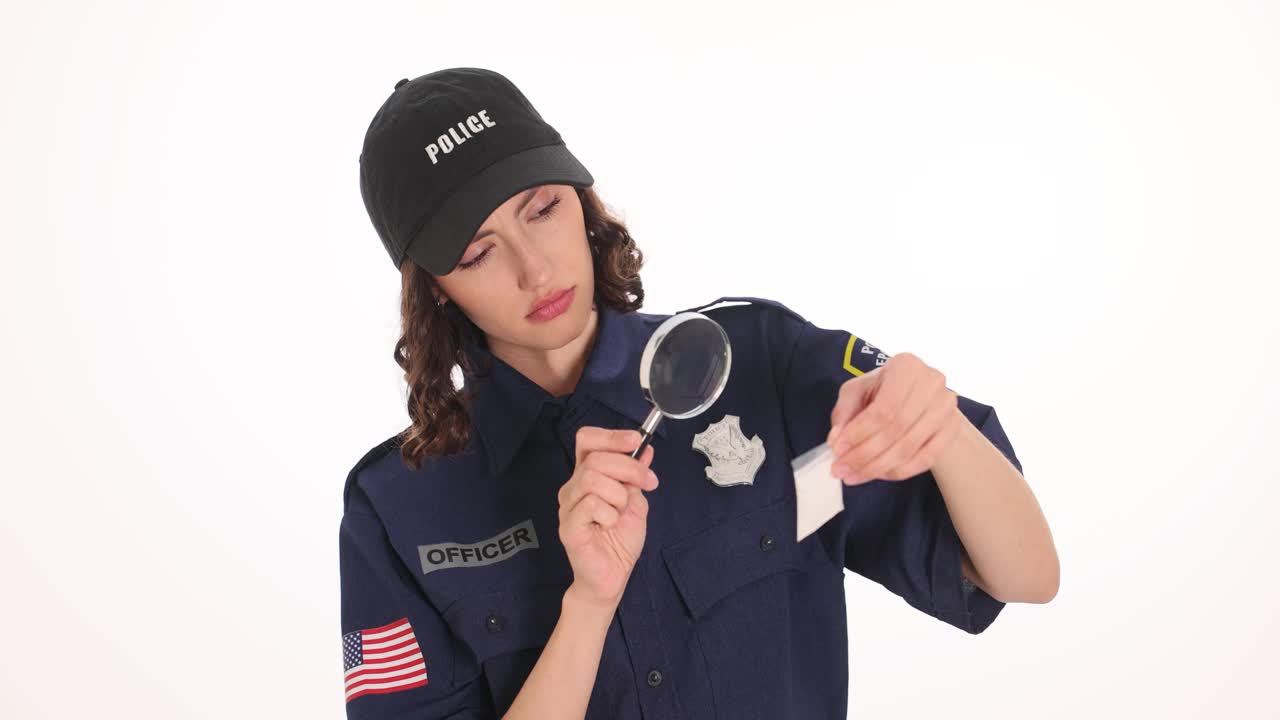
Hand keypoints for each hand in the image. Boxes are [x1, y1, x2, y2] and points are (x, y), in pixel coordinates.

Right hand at [557, 428, 659, 609]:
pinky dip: (610, 513)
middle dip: (629, 467)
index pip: (587, 440)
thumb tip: (645, 448)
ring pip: (592, 478)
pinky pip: (591, 505)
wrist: (612, 577)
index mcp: (587, 476)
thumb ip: (637, 476)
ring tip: (621, 511)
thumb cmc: (619, 541)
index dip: (610, 435)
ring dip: (619, 494)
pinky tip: (609, 525)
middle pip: (596, 458)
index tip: (635, 440)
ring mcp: (568, 507)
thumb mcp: (636, 501)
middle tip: (647, 483)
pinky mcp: (569, 526)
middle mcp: (573, 487)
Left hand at [825, 352, 962, 484]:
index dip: (859, 433)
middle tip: (840, 470)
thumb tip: (836, 441)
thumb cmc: (882, 390)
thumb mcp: (857, 391)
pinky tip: (877, 474)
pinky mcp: (952, 430)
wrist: (920, 396)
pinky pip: (924, 460)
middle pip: (896, 430)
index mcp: (907, 366)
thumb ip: (844, 412)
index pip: (883, 408)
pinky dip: (898, 472)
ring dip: (877, 467)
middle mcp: (932, 384)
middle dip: (864, 455)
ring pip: (909, 448)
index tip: (837, 450)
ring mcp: (946, 408)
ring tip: (853, 476)